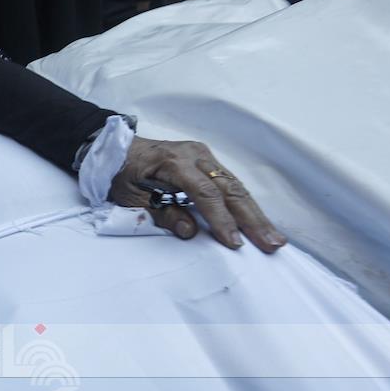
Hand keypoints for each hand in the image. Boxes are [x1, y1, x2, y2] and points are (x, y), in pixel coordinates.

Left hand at [110, 136, 286, 253]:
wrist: (115, 147)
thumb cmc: (119, 172)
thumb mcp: (130, 197)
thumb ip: (160, 213)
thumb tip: (189, 232)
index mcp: (174, 162)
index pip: (205, 193)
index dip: (221, 219)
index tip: (235, 242)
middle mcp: (195, 155)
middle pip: (230, 188)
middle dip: (252, 218)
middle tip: (272, 243)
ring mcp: (203, 156)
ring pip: (235, 185)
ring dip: (255, 213)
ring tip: (274, 238)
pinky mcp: (206, 161)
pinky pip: (230, 182)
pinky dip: (244, 203)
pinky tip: (258, 221)